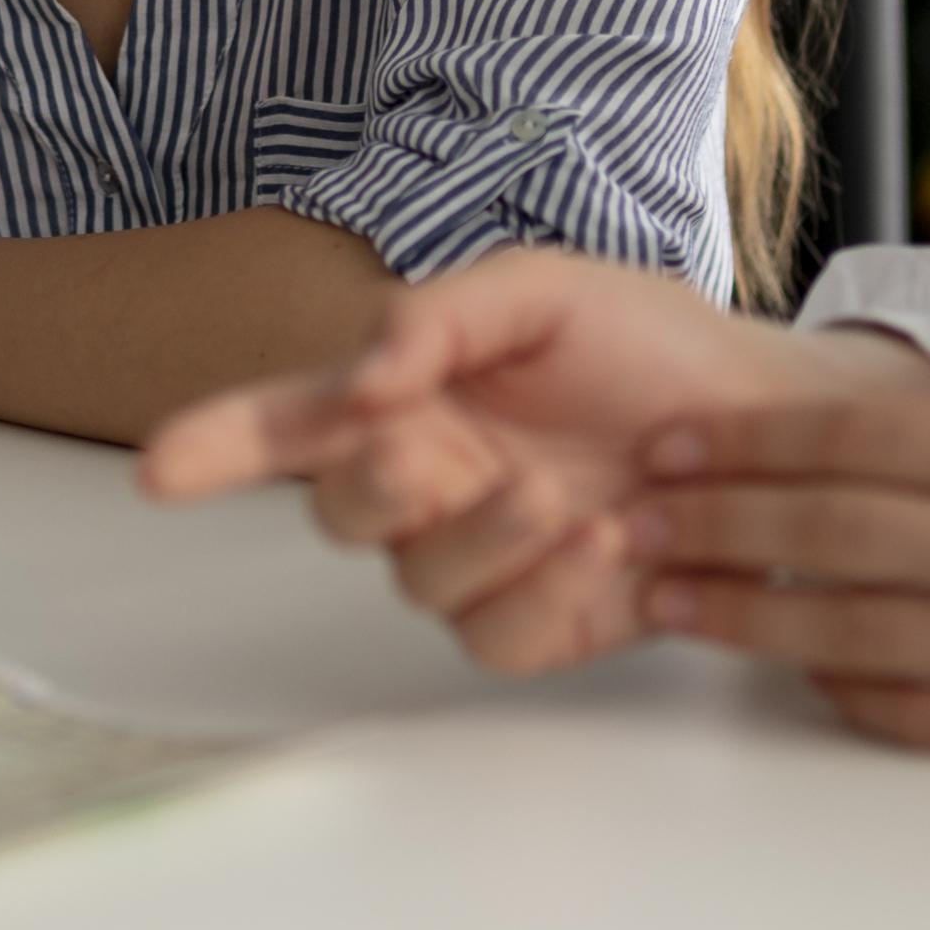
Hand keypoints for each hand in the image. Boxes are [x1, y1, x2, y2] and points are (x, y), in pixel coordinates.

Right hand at [138, 247, 929, 672]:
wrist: (771, 424)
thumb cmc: (652, 347)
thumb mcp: (547, 291)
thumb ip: (441, 313)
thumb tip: (359, 375)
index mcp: (409, 398)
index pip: (283, 424)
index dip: (214, 445)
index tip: (158, 467)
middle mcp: (428, 485)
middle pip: (337, 514)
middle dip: (376, 487)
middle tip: (434, 453)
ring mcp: (483, 560)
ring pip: (419, 585)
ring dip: (484, 541)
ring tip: (574, 500)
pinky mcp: (545, 623)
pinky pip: (499, 639)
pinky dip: (547, 593)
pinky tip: (614, 543)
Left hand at [619, 347, 929, 762]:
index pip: (853, 443)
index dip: (749, 444)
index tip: (676, 442)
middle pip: (823, 534)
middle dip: (712, 520)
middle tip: (632, 512)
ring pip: (844, 629)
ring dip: (741, 612)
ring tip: (664, 593)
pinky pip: (910, 712)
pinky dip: (838, 687)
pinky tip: (792, 665)